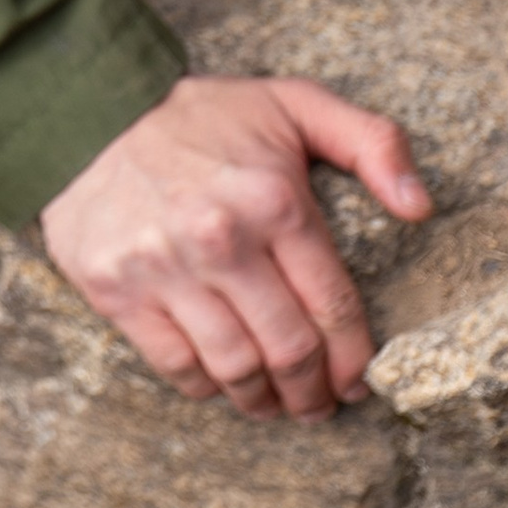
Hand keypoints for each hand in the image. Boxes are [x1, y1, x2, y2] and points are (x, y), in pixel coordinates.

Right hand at [38, 74, 431, 418]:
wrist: (85, 112)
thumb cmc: (199, 116)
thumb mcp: (292, 103)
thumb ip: (371, 141)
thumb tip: (422, 207)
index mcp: (275, 200)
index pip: (334, 307)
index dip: (354, 358)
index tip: (357, 380)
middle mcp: (222, 239)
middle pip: (290, 350)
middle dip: (314, 392)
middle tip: (319, 404)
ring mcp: (166, 268)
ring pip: (236, 367)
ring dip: (264, 400)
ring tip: (274, 403)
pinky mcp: (118, 290)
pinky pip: (177, 365)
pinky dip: (206, 385)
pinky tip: (220, 379)